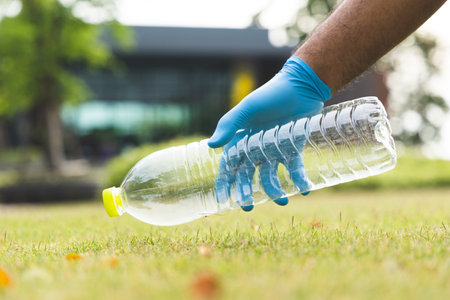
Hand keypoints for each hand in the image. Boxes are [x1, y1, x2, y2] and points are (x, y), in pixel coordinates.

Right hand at [208, 56, 330, 210]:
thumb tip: (211, 146)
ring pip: (271, 176)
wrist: (301, 85)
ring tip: (282, 201)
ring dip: (274, 190)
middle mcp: (256, 147)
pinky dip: (299, 180)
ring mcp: (275, 149)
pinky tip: (304, 190)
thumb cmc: (271, 94)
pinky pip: (294, 168)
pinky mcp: (293, 148)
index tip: (222, 201)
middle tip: (248, 208)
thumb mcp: (248, 108)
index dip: (224, 183)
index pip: (229, 165)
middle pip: (248, 175)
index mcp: (241, 139)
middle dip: (247, 192)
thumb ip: (230, 124)